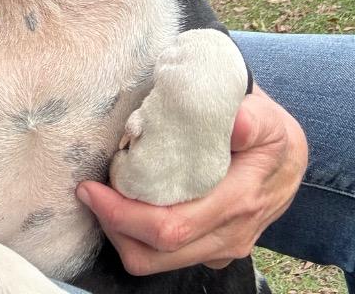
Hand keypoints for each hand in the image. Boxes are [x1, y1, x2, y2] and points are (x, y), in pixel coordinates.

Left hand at [76, 87, 307, 273]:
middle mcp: (229, 234)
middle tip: (89, 191)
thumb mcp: (266, 117)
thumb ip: (250, 118)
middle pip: (156, 252)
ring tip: (105, 198)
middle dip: (114, 224)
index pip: (170, 226)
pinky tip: (131, 204)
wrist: (290, 160)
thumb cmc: (269, 133)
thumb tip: (235, 122)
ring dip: (123, 234)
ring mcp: (222, 247)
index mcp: (238, 201)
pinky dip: (141, 238)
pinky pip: (169, 257)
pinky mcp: (213, 250)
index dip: (123, 213)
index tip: (92, 186)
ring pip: (158, 262)